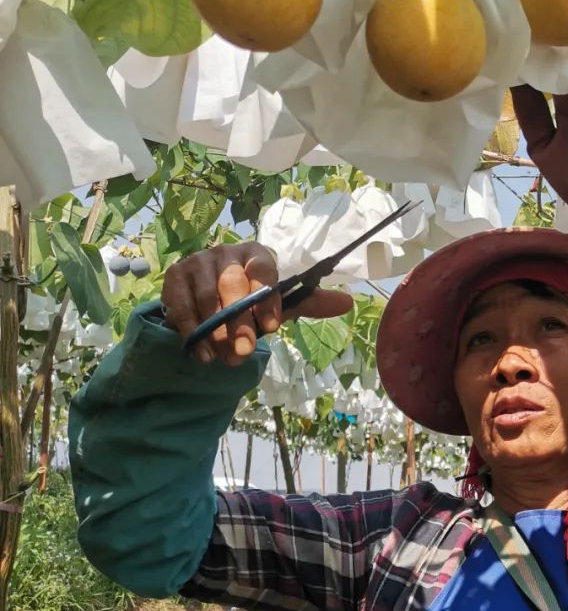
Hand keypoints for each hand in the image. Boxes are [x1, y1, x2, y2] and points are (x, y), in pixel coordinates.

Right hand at [161, 243, 352, 367]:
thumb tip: (347, 303)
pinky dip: (191, 331)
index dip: (267, 299)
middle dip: (238, 321)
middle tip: (243, 352)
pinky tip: (202, 353)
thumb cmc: (250, 299)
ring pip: (206, 296)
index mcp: (257, 254)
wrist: (210, 299)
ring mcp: (198, 262)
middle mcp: (227, 252)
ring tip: (223, 358)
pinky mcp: (175, 276)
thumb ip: (308, 303)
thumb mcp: (278, 303)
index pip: (264, 271)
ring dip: (215, 331)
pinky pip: (181, 304)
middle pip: (232, 284)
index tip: (271, 327)